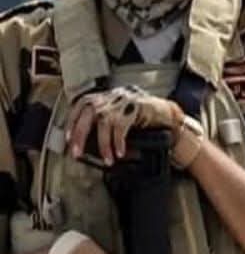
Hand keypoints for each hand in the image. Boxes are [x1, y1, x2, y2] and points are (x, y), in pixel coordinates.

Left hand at [66, 85, 183, 164]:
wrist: (167, 114)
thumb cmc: (141, 118)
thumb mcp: (118, 116)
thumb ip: (102, 123)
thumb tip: (83, 143)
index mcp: (104, 96)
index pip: (80, 105)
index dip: (71, 122)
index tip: (67, 140)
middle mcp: (112, 94)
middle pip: (89, 112)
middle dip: (80, 135)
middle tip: (77, 153)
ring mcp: (124, 99)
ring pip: (104, 121)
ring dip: (103, 144)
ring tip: (106, 159)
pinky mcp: (137, 106)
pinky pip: (122, 126)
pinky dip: (118, 141)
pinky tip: (120, 152)